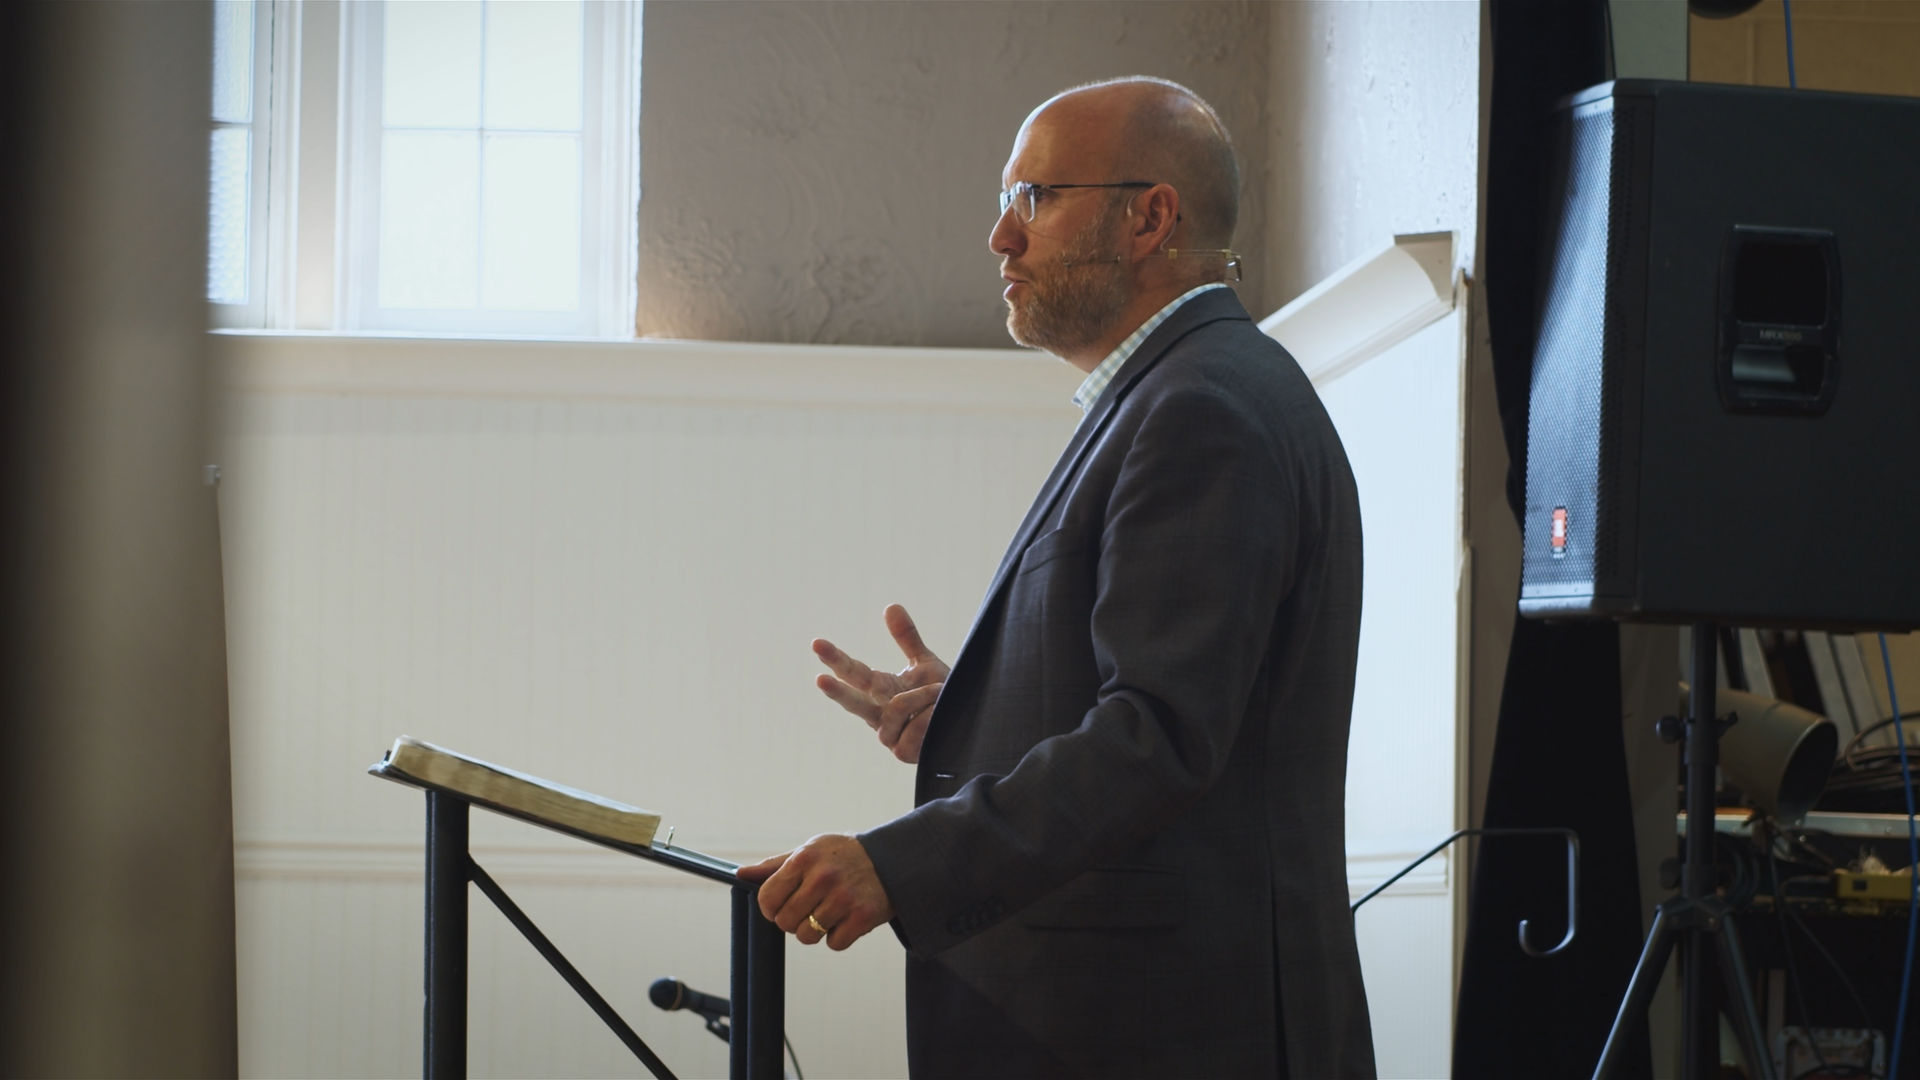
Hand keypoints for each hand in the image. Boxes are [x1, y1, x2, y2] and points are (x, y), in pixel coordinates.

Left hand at [738, 835, 893, 949]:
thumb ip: (775, 866)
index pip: (767, 898)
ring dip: (815, 931)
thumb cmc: (843, 856)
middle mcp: (823, 878)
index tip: (781, 906)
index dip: (770, 908)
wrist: (892, 860)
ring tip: (829, 913)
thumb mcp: (809, 851)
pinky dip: (839, 937)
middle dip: (794, 920)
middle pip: (785, 922)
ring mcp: (844, 898)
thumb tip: (740, 874)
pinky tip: (847, 918)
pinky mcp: (862, 917)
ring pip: (807, 937)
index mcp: (804, 859)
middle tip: (811, 908)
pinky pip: (834, 944)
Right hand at [813, 604, 949, 763]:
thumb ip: (906, 637)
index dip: (835, 658)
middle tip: (819, 680)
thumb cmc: (942, 696)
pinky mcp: (902, 751)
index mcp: (879, 690)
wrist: (966, 723)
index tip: (817, 643)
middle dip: (837, 691)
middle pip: (853, 702)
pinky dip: (931, 714)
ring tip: (940, 692)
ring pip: (897, 707)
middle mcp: (878, 714)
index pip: (853, 672)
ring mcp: (888, 736)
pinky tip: (939, 718)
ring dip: (924, 695)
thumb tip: (891, 605)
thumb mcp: (924, 663)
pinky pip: (914, 725)